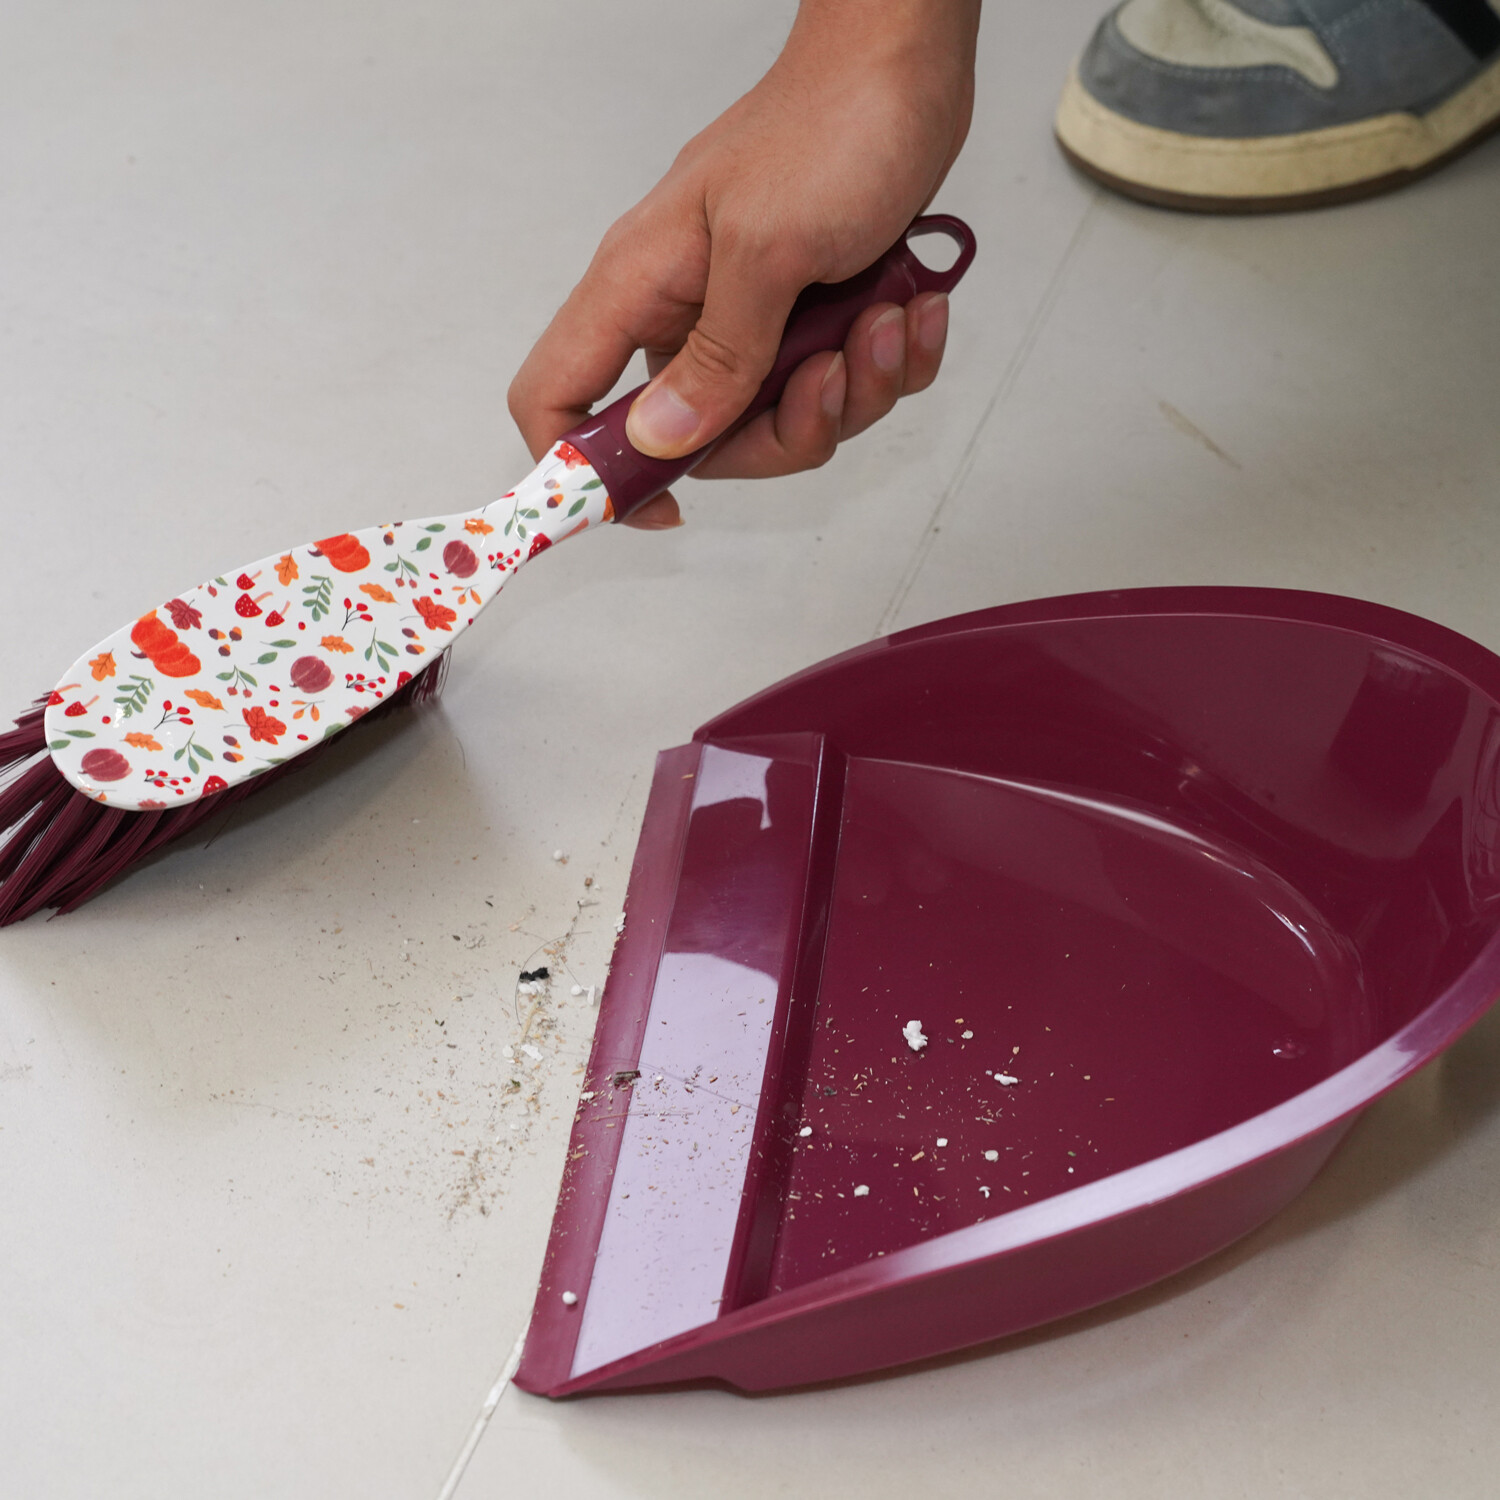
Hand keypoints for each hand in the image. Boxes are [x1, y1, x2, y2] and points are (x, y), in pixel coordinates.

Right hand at [508, 0, 979, 526]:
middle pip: (700, 441)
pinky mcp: (810, 317)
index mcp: (641, 289)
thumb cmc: (829, 126)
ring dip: (851, 390)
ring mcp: (752, 319)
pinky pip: (840, 386)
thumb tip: (659, 442)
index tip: (657, 509)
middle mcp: (687, 314)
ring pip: (782, 420)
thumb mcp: (768, 247)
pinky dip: (883, 363)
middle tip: (827, 376)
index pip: (559, 397)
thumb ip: (717, 354)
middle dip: (783, 432)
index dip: (586, 471)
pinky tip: (908, 307)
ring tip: (883, 318)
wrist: (906, 64)